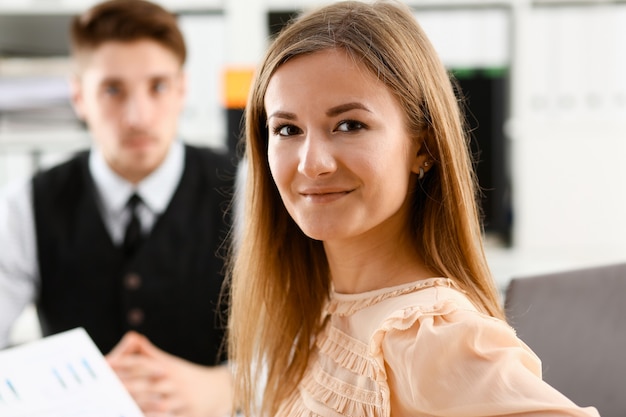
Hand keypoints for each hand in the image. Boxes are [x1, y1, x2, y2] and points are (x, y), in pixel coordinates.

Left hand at [106, 331, 231, 416]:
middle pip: (146, 383)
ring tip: (119, 408)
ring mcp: (181, 399)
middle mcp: (173, 381)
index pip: (143, 362)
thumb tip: (132, 338)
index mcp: (167, 367)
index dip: (124, 362)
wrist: (219, 391)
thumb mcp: (171, 363)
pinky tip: (141, 416)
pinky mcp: (187, 414)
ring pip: (156, 403)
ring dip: (138, 405)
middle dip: (127, 386)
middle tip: (107, 389)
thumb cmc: (186, 378)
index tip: (106, 364)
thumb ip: (150, 354)